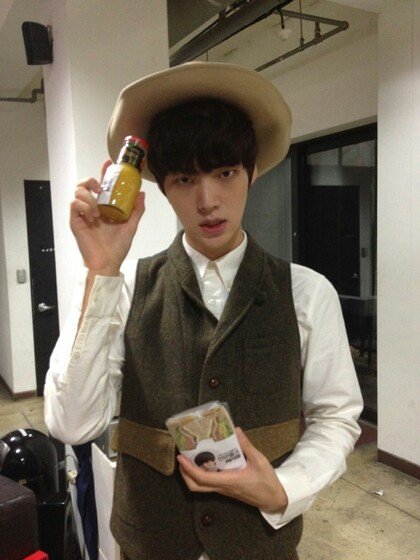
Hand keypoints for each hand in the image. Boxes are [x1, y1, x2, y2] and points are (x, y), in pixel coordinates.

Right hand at [70, 160, 144, 274]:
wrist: (107, 262)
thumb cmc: (117, 247)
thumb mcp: (130, 226)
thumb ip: (136, 210)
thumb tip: (141, 193)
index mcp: (103, 207)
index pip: (101, 185)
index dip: (103, 172)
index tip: (109, 162)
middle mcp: (91, 207)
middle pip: (84, 184)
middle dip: (91, 180)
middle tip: (99, 189)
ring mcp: (82, 213)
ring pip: (77, 191)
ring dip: (89, 198)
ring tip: (97, 211)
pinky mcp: (75, 220)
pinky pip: (73, 204)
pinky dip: (84, 206)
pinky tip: (92, 217)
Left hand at [177, 427, 288, 513]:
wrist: (273, 499)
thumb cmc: (266, 481)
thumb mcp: (259, 460)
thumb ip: (247, 445)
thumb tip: (236, 430)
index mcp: (229, 481)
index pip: (203, 478)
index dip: (189, 469)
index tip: (181, 457)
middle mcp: (222, 487)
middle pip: (196, 487)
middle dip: (184, 474)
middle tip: (181, 457)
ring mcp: (223, 490)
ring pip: (200, 487)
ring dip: (190, 475)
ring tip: (189, 458)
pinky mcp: (226, 489)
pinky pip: (208, 485)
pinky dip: (200, 475)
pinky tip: (203, 462)